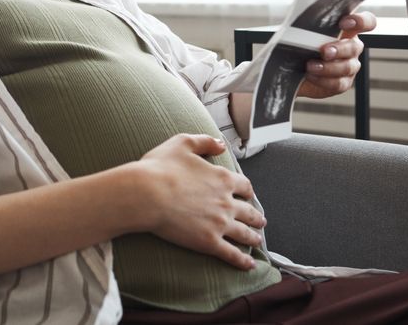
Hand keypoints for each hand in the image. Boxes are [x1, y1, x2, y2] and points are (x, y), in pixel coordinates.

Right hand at [133, 134, 265, 270]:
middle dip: (256, 217)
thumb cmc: (160, 168)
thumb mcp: (182, 143)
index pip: (244, 186)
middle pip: (249, 211)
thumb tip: (221, 145)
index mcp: (222, 178)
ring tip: (257, 241)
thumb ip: (204, 142)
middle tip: (260, 221)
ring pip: (244, 233)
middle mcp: (226, 202)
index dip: (247, 191)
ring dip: (253, 238)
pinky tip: (249, 265)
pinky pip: (232, 254)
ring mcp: (220, 224)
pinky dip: (243, 260)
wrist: (147, 194)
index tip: (248, 195)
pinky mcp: (209, 242)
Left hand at [297, 11, 376, 98]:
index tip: (344, 23)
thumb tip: (299, 19)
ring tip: (310, 66)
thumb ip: (309, 23)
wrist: (291, 68)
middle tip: (324, 52)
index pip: (366, 22)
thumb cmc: (299, 44)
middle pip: (355, 46)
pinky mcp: (342, 82)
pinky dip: (323, 80)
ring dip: (328, 67)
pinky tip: (311, 75)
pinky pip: (339, 83)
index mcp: (347, 29)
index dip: (361, 21)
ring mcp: (349, 65)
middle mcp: (351, 47)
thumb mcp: (301, 30)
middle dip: (339, 49)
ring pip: (347, 67)